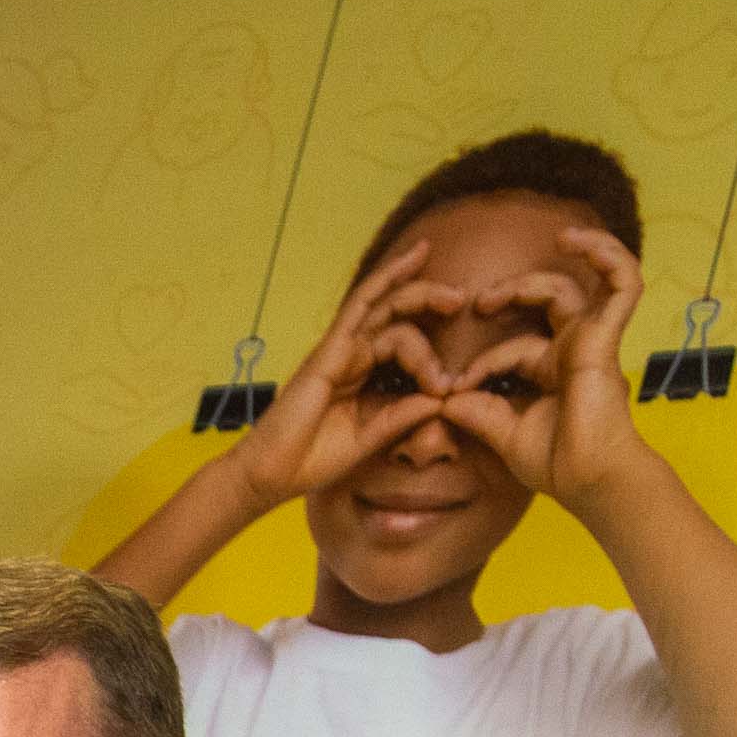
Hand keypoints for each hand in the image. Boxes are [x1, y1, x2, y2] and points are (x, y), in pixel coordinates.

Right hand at [222, 239, 459, 514]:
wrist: (271, 474)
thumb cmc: (312, 460)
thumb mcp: (370, 438)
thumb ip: (401, 416)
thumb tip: (441, 399)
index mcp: (362, 376)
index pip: (402, 343)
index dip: (433, 355)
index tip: (451, 386)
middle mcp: (352, 355)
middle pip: (397, 313)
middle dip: (432, 300)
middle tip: (465, 301)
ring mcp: (340, 349)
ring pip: (387, 306)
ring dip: (423, 295)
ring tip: (456, 299)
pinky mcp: (330, 350)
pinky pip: (362, 305)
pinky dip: (388, 280)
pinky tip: (414, 262)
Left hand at [435, 224, 650, 507]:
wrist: (589, 480)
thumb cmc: (557, 464)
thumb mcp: (505, 435)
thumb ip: (478, 413)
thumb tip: (445, 400)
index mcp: (552, 371)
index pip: (511, 348)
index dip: (480, 364)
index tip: (452, 391)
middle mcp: (573, 350)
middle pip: (545, 301)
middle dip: (511, 292)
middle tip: (479, 304)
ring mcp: (592, 341)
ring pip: (576, 286)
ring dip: (546, 271)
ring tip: (535, 257)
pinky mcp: (606, 337)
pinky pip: (622, 285)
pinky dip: (608, 257)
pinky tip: (578, 240)